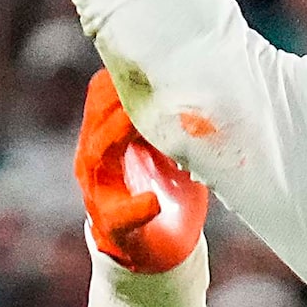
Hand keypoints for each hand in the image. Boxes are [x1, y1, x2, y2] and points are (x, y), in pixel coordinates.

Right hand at [75, 69, 207, 273]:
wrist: (163, 250)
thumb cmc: (169, 191)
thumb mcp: (176, 150)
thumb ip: (182, 123)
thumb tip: (210, 86)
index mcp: (109, 138)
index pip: (101, 97)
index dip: (121, 77)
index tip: (149, 56)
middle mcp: (97, 161)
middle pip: (96, 120)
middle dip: (116, 98)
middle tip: (145, 81)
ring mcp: (100, 193)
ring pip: (97, 157)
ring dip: (118, 137)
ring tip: (137, 123)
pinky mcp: (114, 227)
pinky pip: (119, 217)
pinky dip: (135, 209)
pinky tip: (152, 202)